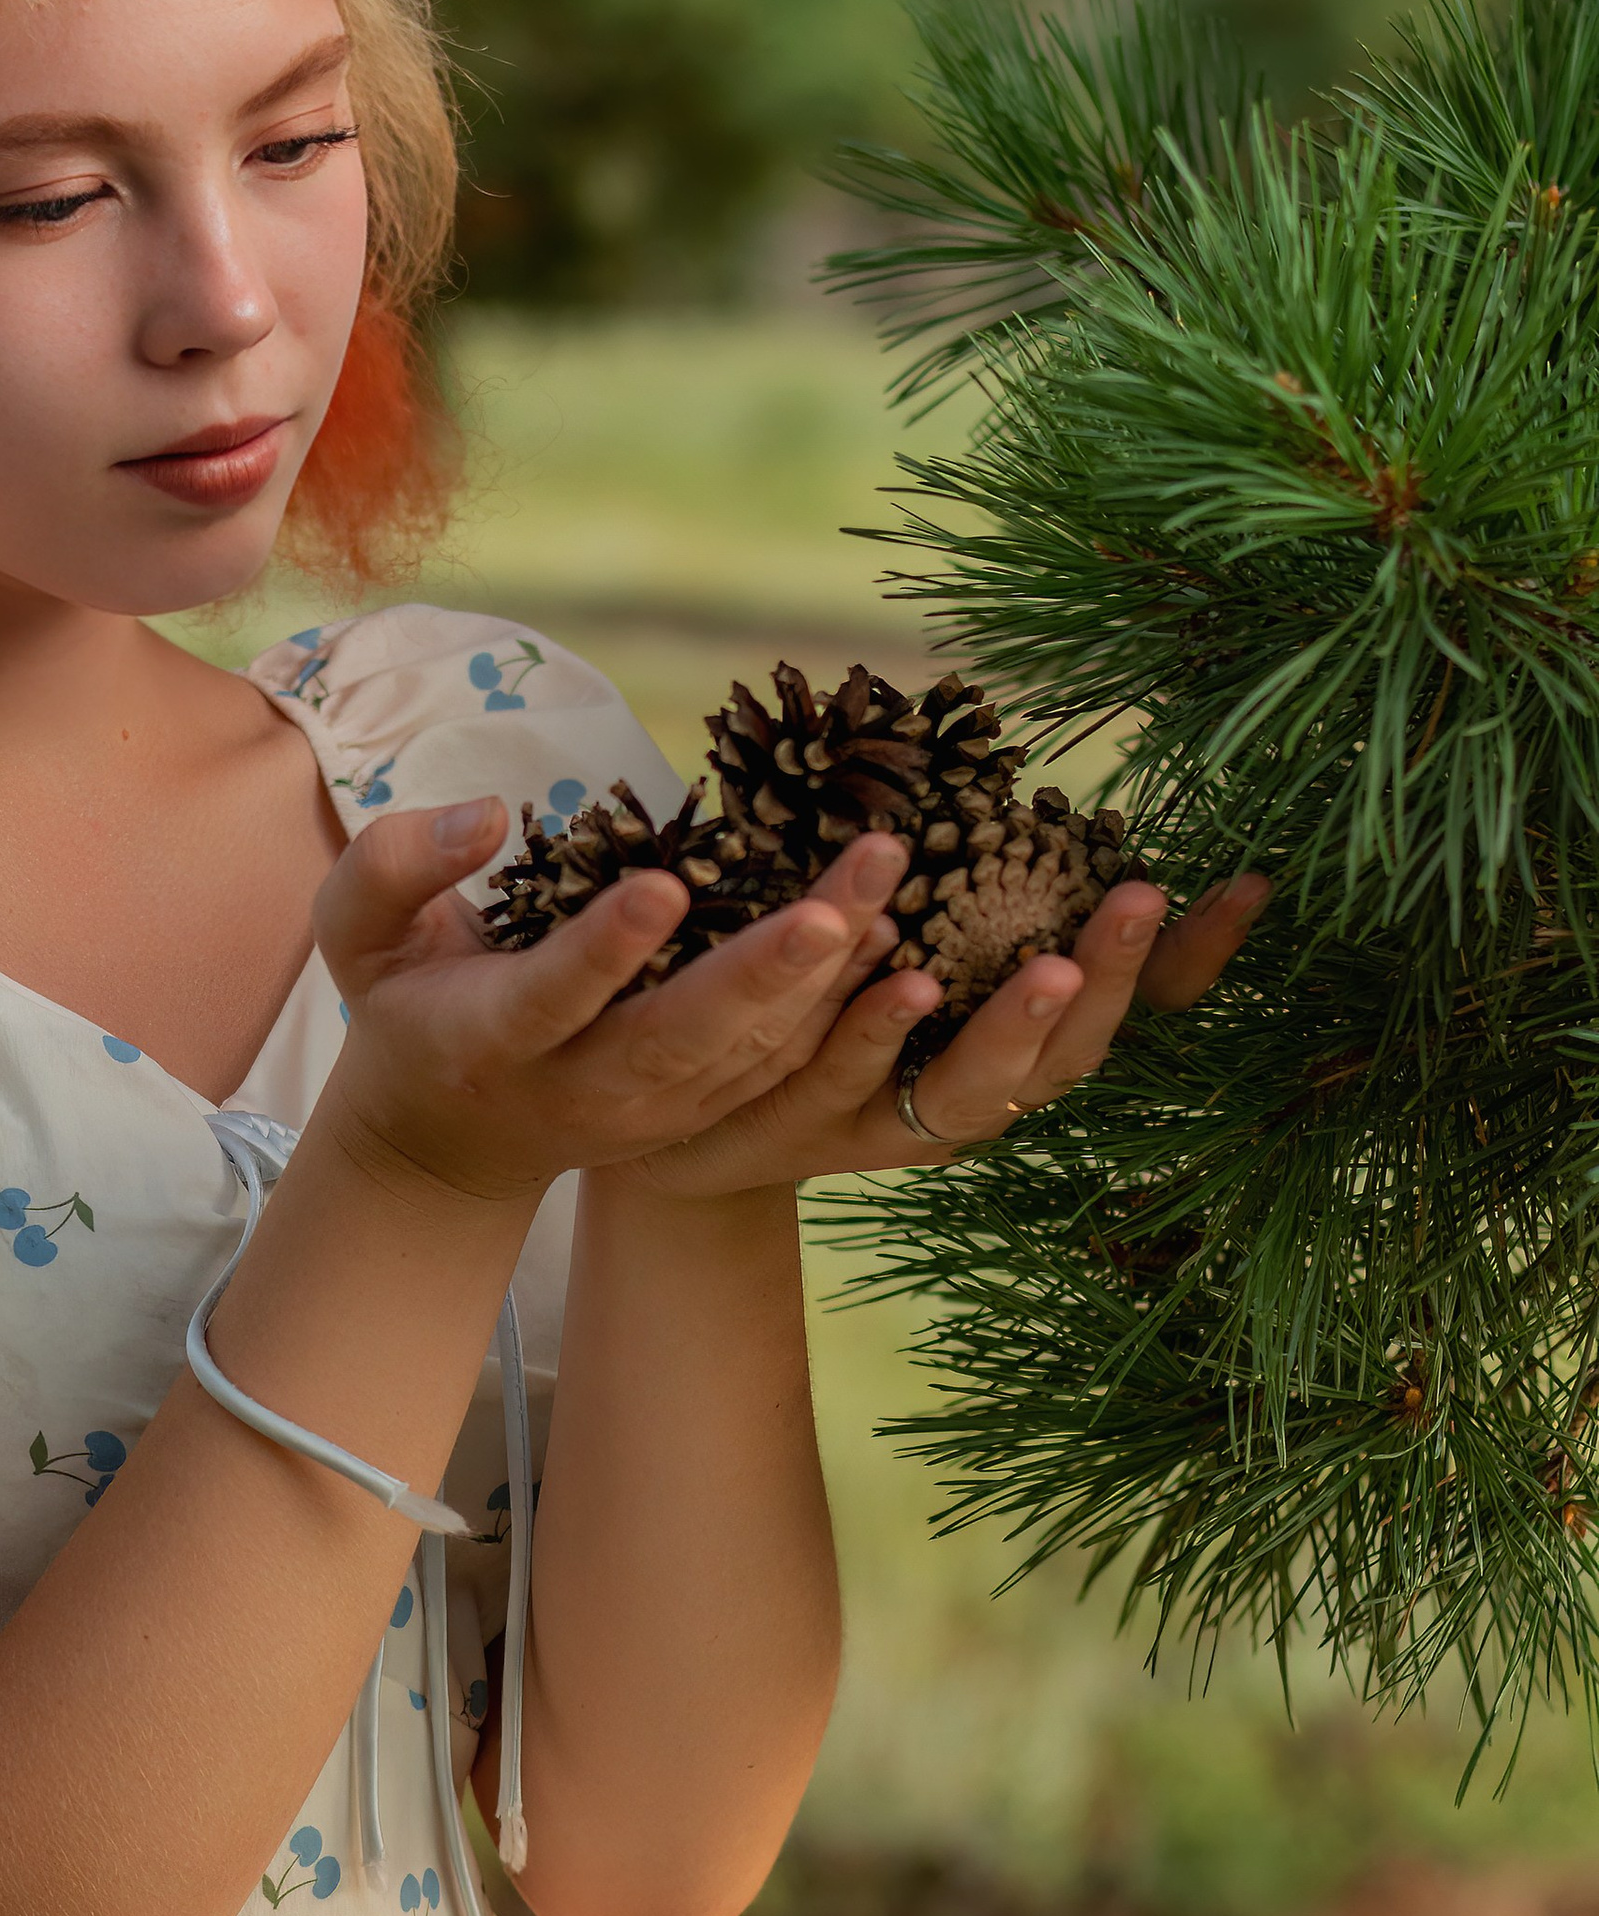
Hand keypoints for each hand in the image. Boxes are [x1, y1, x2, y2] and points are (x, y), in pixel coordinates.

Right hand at [311, 797, 901, 1204]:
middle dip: (758, 976)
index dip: (605, 950)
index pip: (552, 998)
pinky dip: (836, 1012)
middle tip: (830, 908)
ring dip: (822, 983)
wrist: (447, 1141)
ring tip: (881, 891)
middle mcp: (579, 1089)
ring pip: (745, 1057)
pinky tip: (884, 936)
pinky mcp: (698, 1114)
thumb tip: (483, 816)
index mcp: (491, 1039)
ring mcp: (648, 1113)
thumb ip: (395, 866)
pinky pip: (776, 1068)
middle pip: (678, 1041)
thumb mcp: (358, 935)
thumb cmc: (406, 1003)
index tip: (662, 884)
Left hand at [628, 863, 1271, 1200]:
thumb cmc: (815, 1012)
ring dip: (1012, 1024)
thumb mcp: (906, 932)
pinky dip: (879, 1030)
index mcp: (1005, 1045)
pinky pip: (845, 1078)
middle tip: (1141, 901)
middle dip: (1107, 979)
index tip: (1247, 887)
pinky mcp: (795, 1129)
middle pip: (1063, 1058)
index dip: (1190, 962)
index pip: (1125, 1010)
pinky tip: (903, 978)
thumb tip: (1039, 786)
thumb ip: (973, 878)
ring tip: (1049, 963)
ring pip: (967, 1085)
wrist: (670, 1123)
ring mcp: (886, 1124)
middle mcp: (964, 1099)